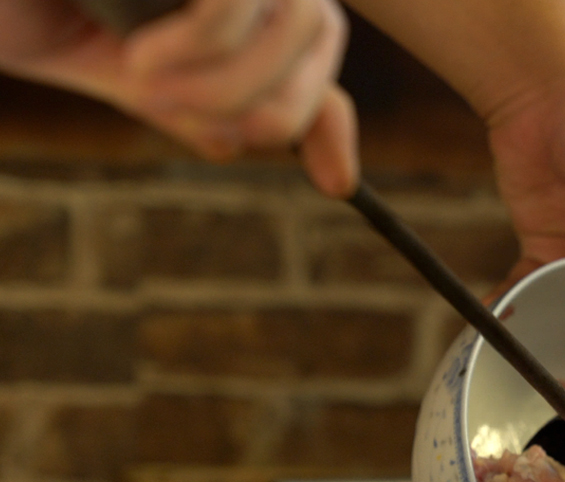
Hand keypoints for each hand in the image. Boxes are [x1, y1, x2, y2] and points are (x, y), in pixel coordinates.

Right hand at [0, 0, 357, 196]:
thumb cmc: (28, 10)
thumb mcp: (123, 67)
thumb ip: (191, 102)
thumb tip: (259, 152)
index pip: (318, 40)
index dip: (330, 118)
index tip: (336, 184)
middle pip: (322, 31)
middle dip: (270, 108)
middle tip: (184, 122)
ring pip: (298, 18)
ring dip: (227, 85)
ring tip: (147, 87)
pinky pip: (234, 3)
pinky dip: (200, 47)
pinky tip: (142, 59)